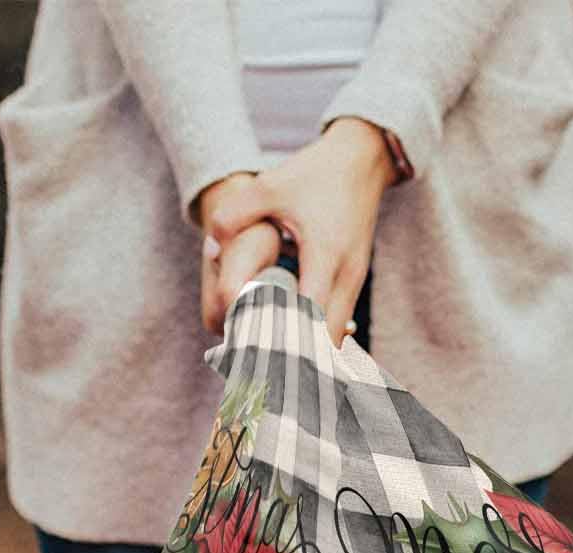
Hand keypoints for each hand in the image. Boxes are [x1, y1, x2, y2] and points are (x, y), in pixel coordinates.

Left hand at [204, 119, 395, 344]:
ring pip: (334, 338)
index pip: (308, 318)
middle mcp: (346, 276)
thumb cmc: (315, 173)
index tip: (258, 360)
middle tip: (261, 372)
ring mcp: (355, 282)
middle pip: (326, 341)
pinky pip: (336, 324)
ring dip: (307, 353)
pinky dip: (316, 338)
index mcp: (325, 255)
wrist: (362, 159)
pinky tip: (290, 344)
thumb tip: (209, 249)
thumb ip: (234, 214)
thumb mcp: (270, 186)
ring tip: (273, 364)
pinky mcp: (354, 283)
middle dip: (296, 360)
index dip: (285, 343)